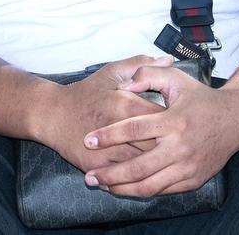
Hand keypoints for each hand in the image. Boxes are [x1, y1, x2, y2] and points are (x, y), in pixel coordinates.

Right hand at [35, 55, 170, 173]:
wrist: (52, 114)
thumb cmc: (85, 93)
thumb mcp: (111, 72)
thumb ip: (141, 65)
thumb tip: (168, 59)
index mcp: (124, 103)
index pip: (161, 117)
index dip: (177, 123)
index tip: (186, 125)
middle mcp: (117, 128)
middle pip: (155, 143)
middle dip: (170, 148)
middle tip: (181, 149)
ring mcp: (106, 149)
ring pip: (141, 164)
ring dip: (157, 166)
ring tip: (170, 165)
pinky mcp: (96, 165)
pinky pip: (123, 177)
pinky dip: (138, 178)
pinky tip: (150, 177)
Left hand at [81, 63, 238, 196]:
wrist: (235, 120)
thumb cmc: (201, 98)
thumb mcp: (177, 78)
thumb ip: (149, 72)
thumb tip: (127, 82)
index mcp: (173, 121)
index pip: (133, 129)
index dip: (108, 136)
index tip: (88, 140)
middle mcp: (180, 147)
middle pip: (137, 167)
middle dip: (110, 174)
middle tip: (90, 176)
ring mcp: (187, 166)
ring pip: (149, 185)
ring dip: (122, 188)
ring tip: (103, 186)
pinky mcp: (193, 179)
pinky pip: (163, 191)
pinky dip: (142, 192)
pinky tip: (126, 189)